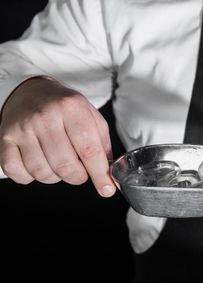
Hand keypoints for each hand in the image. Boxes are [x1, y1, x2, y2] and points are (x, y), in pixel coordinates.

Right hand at [0, 77, 115, 196]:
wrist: (31, 92)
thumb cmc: (65, 108)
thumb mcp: (91, 117)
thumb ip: (103, 146)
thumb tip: (111, 178)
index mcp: (72, 108)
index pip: (89, 149)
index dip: (99, 174)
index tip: (107, 189)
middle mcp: (45, 117)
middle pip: (65, 166)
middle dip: (77, 177)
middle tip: (79, 171)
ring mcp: (22, 128)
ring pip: (42, 172)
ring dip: (55, 177)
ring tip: (58, 163)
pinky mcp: (5, 138)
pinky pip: (17, 172)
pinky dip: (29, 176)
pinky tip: (39, 164)